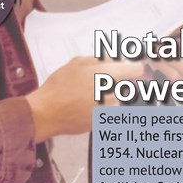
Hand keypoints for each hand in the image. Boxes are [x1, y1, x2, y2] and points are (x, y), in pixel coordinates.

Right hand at [26, 57, 144, 140]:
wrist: (46, 113)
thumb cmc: (59, 85)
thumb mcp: (76, 63)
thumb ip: (99, 59)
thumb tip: (114, 59)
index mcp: (107, 75)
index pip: (135, 70)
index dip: (136, 68)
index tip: (133, 69)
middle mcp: (112, 93)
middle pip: (128, 87)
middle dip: (121, 84)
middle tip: (105, 82)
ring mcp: (108, 111)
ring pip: (119, 101)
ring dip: (112, 97)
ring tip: (93, 95)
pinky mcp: (102, 123)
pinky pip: (109, 113)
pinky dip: (104, 110)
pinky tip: (87, 106)